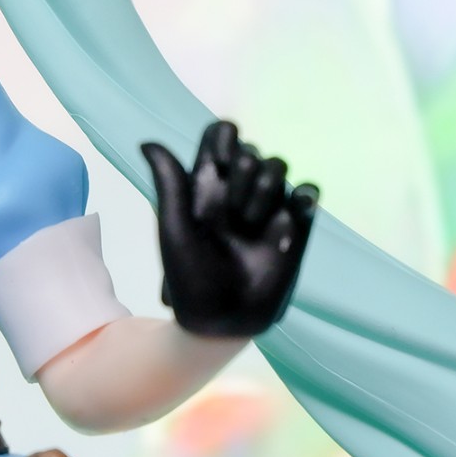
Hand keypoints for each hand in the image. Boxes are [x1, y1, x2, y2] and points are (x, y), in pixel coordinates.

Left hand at [140, 121, 317, 337]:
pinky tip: (290, 214)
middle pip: (252, 150)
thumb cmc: (190, 276)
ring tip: (253, 224)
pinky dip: (304, 194)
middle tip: (233, 212)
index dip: (224, 138)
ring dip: (268, 187)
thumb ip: (168, 183)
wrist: (221, 320)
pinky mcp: (296, 225)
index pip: (221, 136)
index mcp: (207, 184)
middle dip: (244, 173)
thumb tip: (147, 141)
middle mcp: (238, 190)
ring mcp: (268, 206)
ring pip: (279, 165)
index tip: (218, 162)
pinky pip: (308, 192)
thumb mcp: (175, 227)